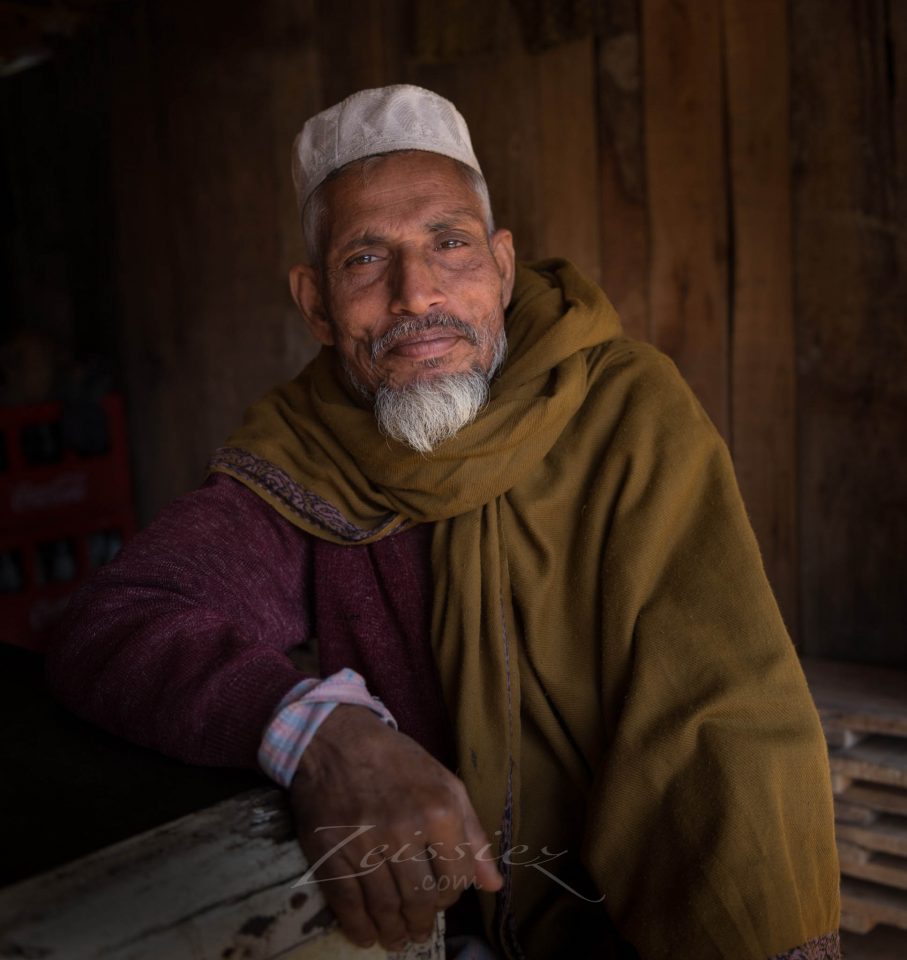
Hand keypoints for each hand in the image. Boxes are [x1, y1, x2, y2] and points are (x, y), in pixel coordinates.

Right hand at [290, 704, 501, 950]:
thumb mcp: (445, 785)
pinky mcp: (331, 852)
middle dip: (422, 922)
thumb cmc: (397, 761)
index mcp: (439, 812)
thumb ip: (472, 835)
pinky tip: (367, 935)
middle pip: (420, 898)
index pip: (455, 878)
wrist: (336, 739)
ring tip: (397, 939)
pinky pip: (348, 903)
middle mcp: (404, 830)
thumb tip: (493, 885)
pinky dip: (359, 927)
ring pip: (386, 906)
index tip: (441, 897)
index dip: (451, 895)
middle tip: (418, 933)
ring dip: (394, 931)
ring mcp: (365, 843)